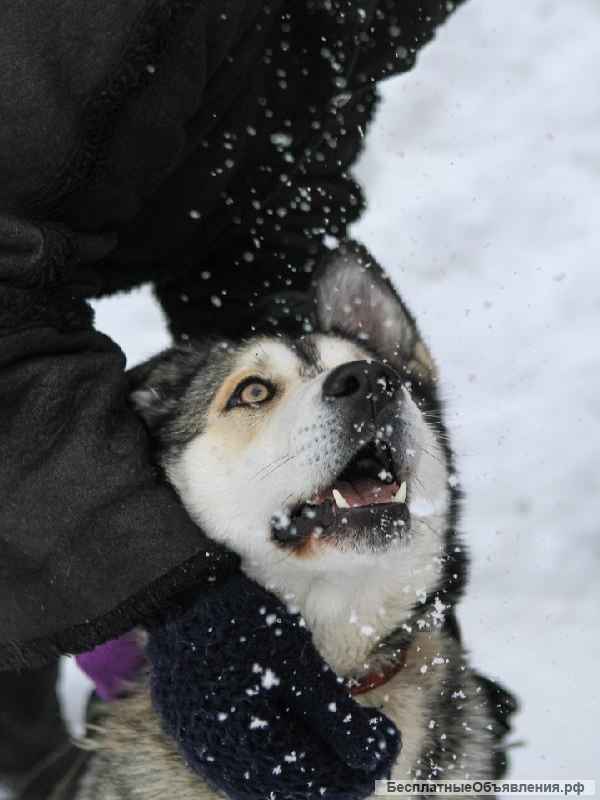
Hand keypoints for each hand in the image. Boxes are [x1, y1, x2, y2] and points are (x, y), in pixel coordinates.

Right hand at [147, 572, 399, 799]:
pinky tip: (298, 742)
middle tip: (373, 745)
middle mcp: (227, 763)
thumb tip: (371, 755)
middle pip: (297, 789)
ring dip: (312, 771)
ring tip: (343, 746)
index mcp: (254, 746)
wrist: (182, 597)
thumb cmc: (243, 623)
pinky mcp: (198, 735)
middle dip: (341, 771)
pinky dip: (280, 761)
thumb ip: (333, 714)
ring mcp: (207, 752)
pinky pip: (245, 768)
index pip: (322, 780)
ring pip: (271, 784)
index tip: (390, 742)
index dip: (363, 765)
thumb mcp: (297, 662)